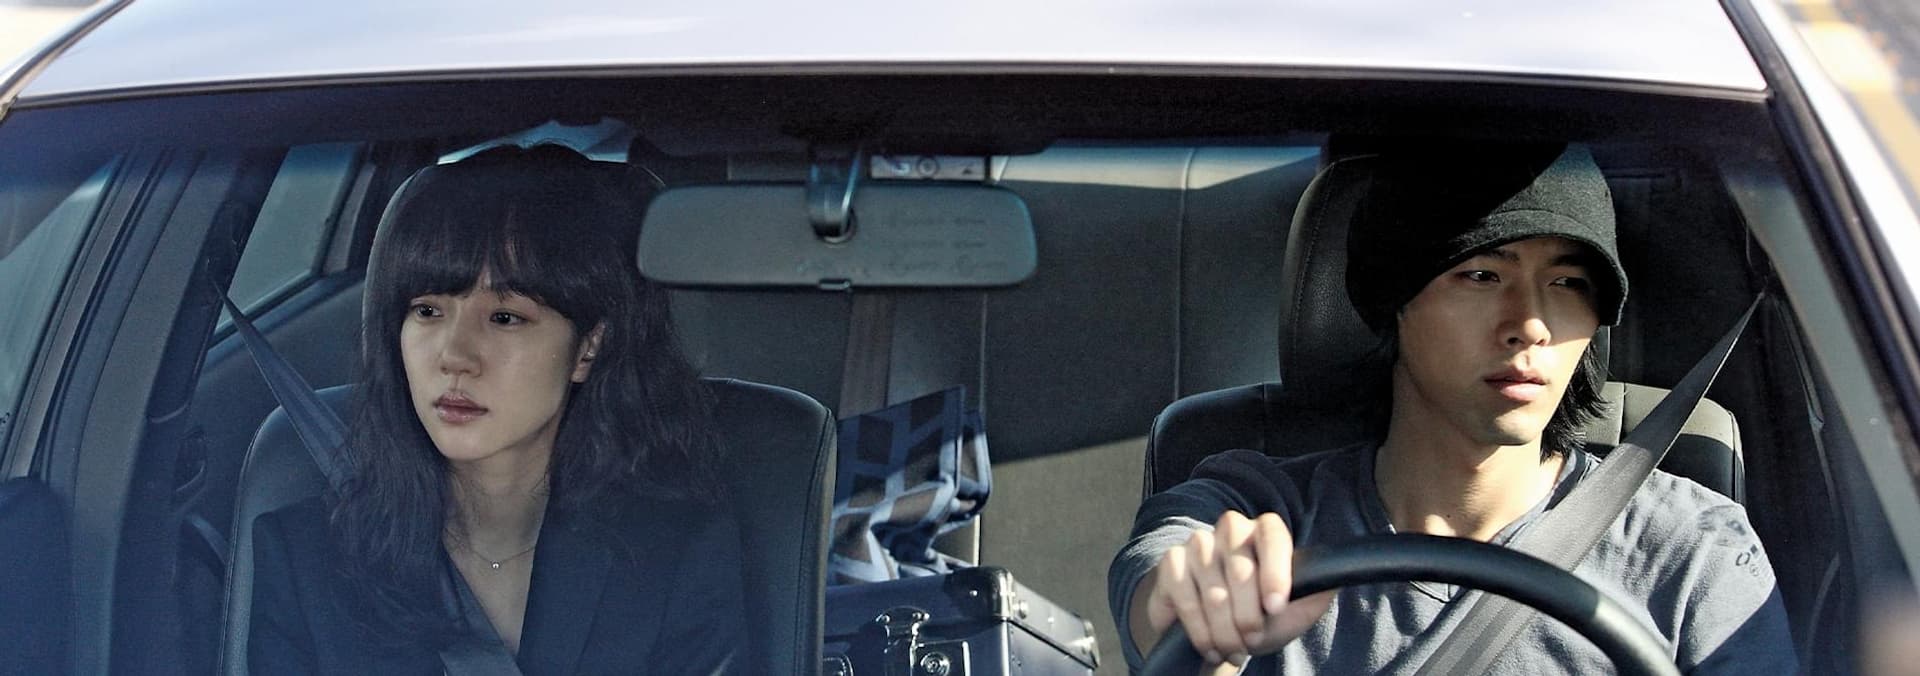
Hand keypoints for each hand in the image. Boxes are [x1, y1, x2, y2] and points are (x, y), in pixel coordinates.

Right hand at [1144, 511, 1335, 666]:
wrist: (1213, 628)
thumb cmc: (1258, 613)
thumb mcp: (1293, 609)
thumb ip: (1316, 592)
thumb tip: (1334, 581)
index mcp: (1263, 531)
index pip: (1271, 534)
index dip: (1275, 570)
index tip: (1275, 607)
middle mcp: (1230, 529)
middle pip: (1240, 569)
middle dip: (1248, 616)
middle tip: (1253, 640)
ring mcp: (1198, 544)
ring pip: (1214, 592)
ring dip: (1225, 631)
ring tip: (1234, 649)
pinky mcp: (1171, 563)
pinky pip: (1186, 600)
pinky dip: (1200, 631)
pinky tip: (1210, 646)